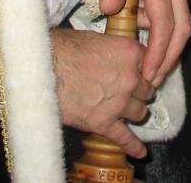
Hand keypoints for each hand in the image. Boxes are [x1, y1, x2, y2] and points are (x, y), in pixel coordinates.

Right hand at [53, 28, 153, 157]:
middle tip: (129, 91)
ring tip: (127, 111)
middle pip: (147, 90)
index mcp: (129, 53)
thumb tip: (115, 55)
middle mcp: (130, 78)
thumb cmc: (63, 49)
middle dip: (139, 91)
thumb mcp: (96, 39)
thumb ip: (115, 49)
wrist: (42, 70)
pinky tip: (140, 151)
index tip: (138, 73)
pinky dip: (134, 146)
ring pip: (140, 112)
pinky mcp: (104, 123)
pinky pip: (125, 138)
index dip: (141, 70)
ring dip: (134, 112)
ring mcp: (118, 102)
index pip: (149, 63)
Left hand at [84, 0, 190, 86]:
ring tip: (141, 53)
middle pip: (182, 26)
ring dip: (164, 41)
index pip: (164, 22)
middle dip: (171, 55)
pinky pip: (173, 11)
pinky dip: (160, 27)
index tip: (149, 71)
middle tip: (155, 78)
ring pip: (180, 20)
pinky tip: (140, 30)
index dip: (158, 50)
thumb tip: (112, 10)